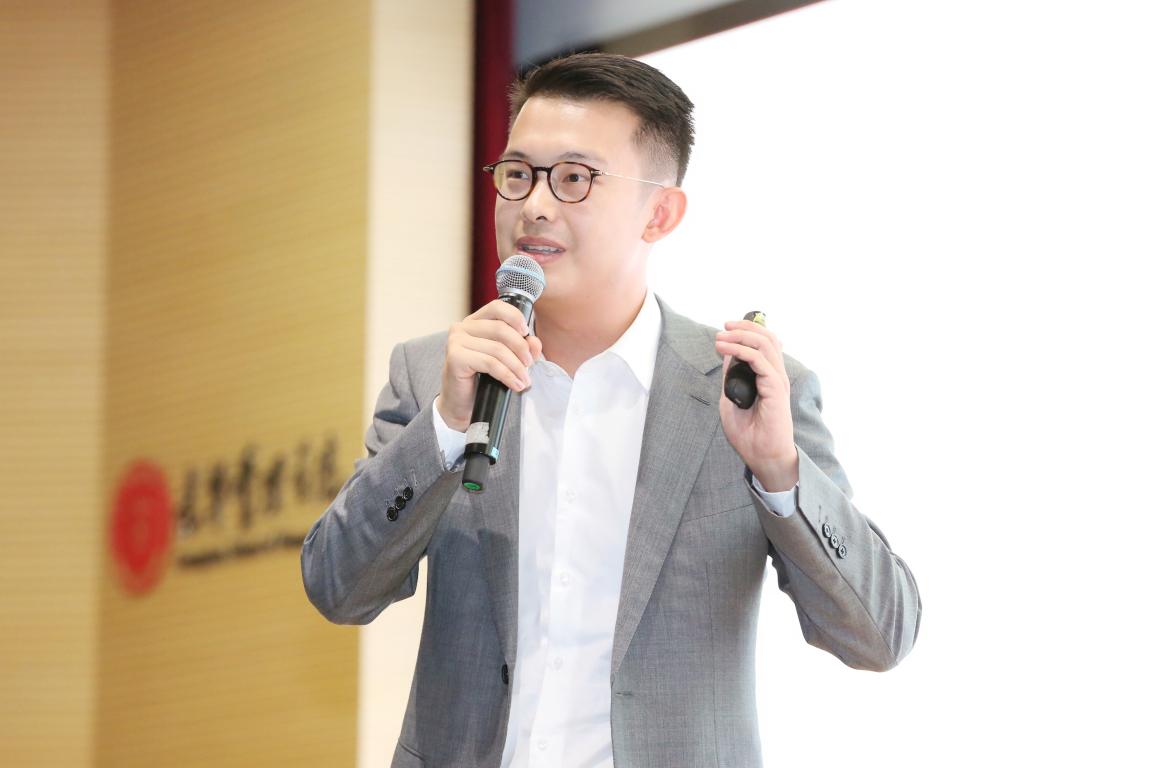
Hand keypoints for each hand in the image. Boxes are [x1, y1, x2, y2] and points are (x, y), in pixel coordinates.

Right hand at [438, 299, 543, 431]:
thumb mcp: (508, 360)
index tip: (527, 332)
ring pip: (497, 348)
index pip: (497, 307)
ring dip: (516, 366)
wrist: (461, 404)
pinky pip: (489, 363)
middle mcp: (462, 327)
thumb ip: (523, 348)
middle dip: (520, 348)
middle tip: (529, 365)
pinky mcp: (455, 357)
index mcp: (474, 322)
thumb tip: (534, 341)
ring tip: (524, 380)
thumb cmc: (482, 380)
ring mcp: (456, 341)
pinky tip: (515, 385)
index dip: (515, 317)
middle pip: (500, 328)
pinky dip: (507, 375)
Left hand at [715, 320, 798, 491]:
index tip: (724, 331)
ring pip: (765, 344)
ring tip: (721, 336)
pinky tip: (726, 349)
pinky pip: (759, 360)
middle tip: (724, 326)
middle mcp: (776, 376)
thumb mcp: (731, 399)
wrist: (761, 456)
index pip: (765, 345)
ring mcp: (777, 381)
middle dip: (745, 327)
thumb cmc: (748, 434)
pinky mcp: (775, 388)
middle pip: (768, 338)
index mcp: (769, 378)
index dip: (747, 332)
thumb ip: (731, 377)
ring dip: (741, 335)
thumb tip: (728, 354)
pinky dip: (741, 350)